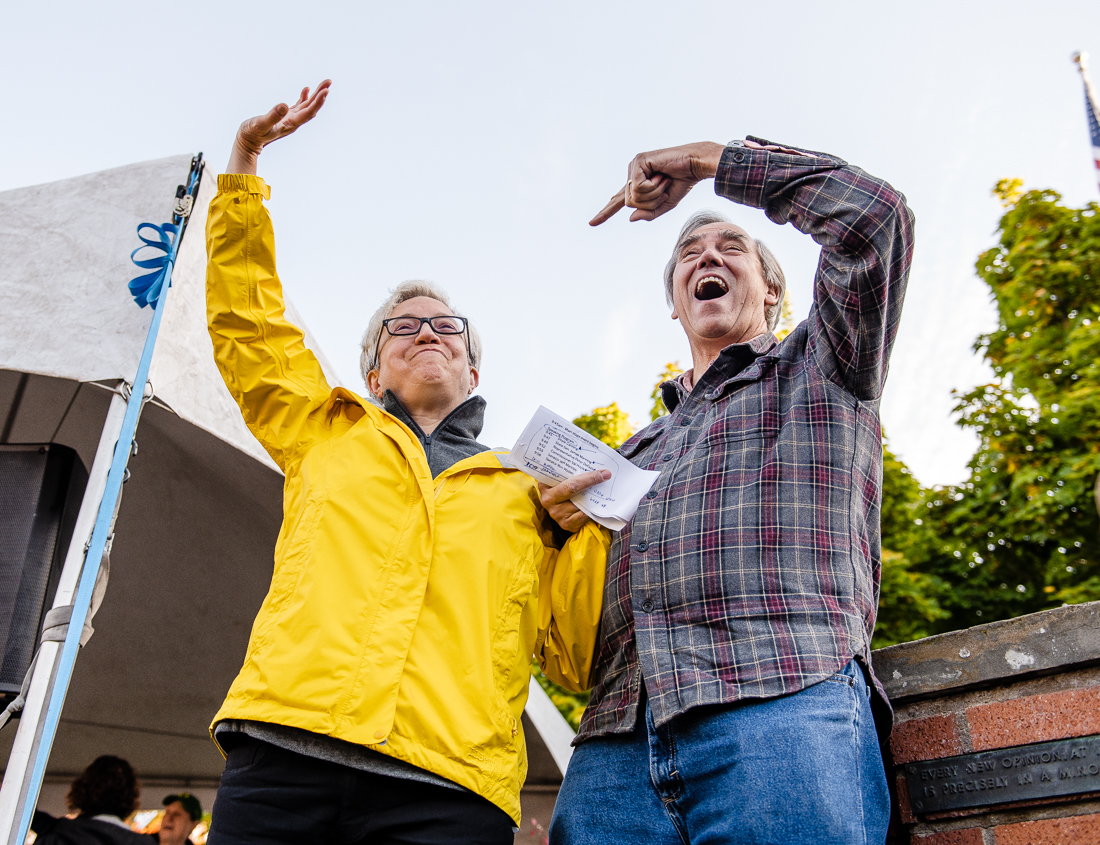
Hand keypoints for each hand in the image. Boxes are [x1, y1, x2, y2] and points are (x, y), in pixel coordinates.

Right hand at [227, 80, 331, 174]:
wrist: (247, 142)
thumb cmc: (252, 134)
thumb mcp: (260, 124)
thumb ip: (272, 116)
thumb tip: (284, 105)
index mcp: (290, 124)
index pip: (308, 112)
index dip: (318, 102)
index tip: (325, 91)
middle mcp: (293, 122)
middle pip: (312, 108)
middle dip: (321, 95)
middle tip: (329, 82)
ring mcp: (290, 119)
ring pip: (307, 106)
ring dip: (316, 95)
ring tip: (325, 83)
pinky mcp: (284, 117)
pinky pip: (299, 106)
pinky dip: (304, 98)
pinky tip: (306, 90)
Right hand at [538, 469, 611, 532]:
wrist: (560, 507)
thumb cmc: (563, 488)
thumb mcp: (562, 479)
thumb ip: (572, 472)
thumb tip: (596, 468)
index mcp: (545, 484)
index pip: (566, 479)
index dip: (585, 476)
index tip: (601, 472)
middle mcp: (548, 500)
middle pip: (572, 489)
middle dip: (590, 481)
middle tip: (606, 475)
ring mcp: (556, 513)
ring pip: (580, 503)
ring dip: (593, 497)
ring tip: (603, 489)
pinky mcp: (566, 524)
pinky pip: (583, 515)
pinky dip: (592, 509)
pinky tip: (598, 504)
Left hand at [590, 141, 725, 224]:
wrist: (695, 166)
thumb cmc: (682, 183)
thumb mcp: (665, 205)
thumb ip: (648, 214)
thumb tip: (630, 217)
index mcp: (637, 185)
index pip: (618, 201)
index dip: (605, 212)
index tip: (592, 223)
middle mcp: (632, 175)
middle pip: (629, 203)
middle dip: (651, 202)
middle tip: (665, 188)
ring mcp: (633, 166)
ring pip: (633, 197)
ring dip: (654, 194)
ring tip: (664, 180)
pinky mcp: (638, 161)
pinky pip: (638, 187)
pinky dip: (653, 186)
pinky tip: (662, 175)